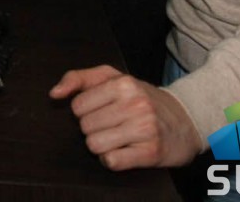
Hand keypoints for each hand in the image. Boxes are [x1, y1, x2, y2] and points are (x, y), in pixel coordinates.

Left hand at [49, 65, 201, 169]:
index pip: (78, 106)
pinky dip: (112, 159)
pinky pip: (111, 161)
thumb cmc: (141, 98)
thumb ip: (78, 79)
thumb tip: (54, 94)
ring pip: (95, 145)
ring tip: (116, 137)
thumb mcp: (112, 78)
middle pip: (85, 127)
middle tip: (111, 124)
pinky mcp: (151, 152)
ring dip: (101, 145)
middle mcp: (135, 104)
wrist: (185, 119)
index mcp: (123, 83)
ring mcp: (145, 129)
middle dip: (93, 128)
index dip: (85, 111)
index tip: (100, 109)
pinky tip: (124, 150)